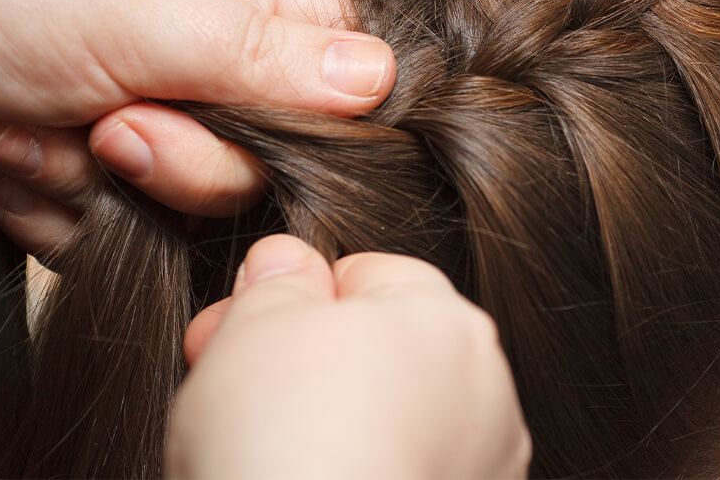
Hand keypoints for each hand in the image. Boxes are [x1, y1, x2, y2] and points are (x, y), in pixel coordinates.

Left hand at [0, 0, 394, 253]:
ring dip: (96, 186)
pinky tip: (9, 153)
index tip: (227, 116)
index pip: (346, 76)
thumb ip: (267, 53)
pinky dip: (54, 210)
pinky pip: (121, 240)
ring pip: (189, 215)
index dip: (308, 123)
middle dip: (177, 160)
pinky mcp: (105, 186)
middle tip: (108, 118)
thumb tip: (382, 79)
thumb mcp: (137, 7)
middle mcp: (215, 68)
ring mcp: (159, 131)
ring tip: (28, 120)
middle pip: (268, 166)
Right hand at [166, 235, 530, 479]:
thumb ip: (277, 280)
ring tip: (272, 454)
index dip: (291, 301)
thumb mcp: (256, 325)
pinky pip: (407, 471)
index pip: (366, 276)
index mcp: (445, 317)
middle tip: (236, 392)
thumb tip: (285, 262)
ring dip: (340, 425)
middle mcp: (483, 387)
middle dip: (310, 363)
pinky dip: (364, 475)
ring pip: (395, 419)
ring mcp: (483, 463)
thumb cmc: (285, 447)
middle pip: (382, 350)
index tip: (237, 329)